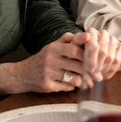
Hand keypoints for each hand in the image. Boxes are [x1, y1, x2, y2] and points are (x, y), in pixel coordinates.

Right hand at [0, 29, 120, 94]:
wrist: (22, 74)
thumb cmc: (41, 59)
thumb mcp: (52, 46)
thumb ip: (67, 40)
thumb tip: (85, 34)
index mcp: (54, 47)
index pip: (74, 48)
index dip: (87, 51)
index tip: (97, 55)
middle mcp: (51, 58)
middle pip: (76, 63)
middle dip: (89, 69)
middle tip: (99, 74)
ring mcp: (48, 72)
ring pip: (73, 77)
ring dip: (84, 80)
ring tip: (91, 82)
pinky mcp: (47, 85)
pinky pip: (65, 87)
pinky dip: (72, 87)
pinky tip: (75, 86)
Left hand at [72, 28, 120, 81]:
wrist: (90, 54)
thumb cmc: (80, 52)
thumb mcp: (74, 49)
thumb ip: (77, 47)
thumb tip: (86, 38)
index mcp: (91, 32)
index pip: (93, 45)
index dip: (91, 59)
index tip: (89, 69)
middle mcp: (103, 33)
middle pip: (103, 52)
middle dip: (98, 66)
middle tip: (94, 76)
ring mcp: (113, 39)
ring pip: (111, 57)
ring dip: (104, 69)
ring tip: (98, 76)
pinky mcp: (120, 46)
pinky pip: (118, 60)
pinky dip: (112, 69)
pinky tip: (105, 75)